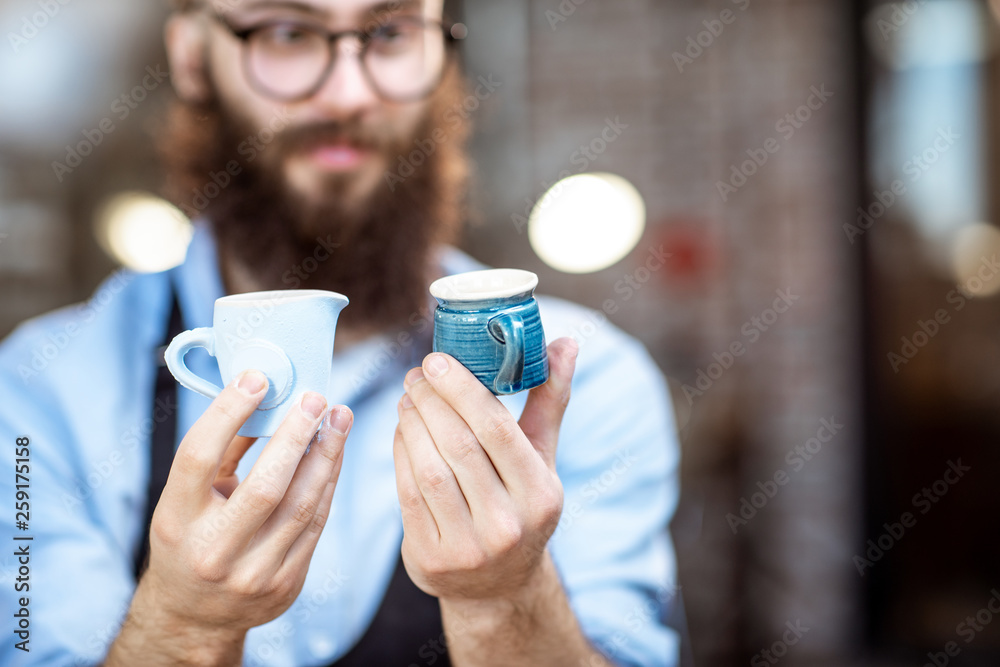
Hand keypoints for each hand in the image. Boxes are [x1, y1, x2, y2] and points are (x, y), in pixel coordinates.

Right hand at [136, 370, 352, 638]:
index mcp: (174, 522)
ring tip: (338, 418)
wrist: (194, 617)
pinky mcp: (285, 584)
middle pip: (265, 484)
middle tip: (316, 398)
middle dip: (297, 435)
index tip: (257, 379)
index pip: (198, 457)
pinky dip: (328, 483)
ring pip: (302, 504)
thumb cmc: (189, 540)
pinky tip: (335, 454)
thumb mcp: (186, 499)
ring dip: (326, 454)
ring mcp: (252, 574)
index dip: (229, 412)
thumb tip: (264, 400)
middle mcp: (212, 551)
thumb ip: (220, 453)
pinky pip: (317, 524)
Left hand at [393, 337, 578, 602]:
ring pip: (430, 468)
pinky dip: (400, 453)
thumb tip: (565, 342)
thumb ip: (550, 401)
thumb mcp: (542, 459)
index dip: (462, 390)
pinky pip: (408, 493)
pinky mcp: (431, 558)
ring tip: (408, 398)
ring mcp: (468, 546)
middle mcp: (508, 525)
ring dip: (411, 424)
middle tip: (417, 374)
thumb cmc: (521, 504)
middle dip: (432, 401)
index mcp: (540, 495)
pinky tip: (401, 430)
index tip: (438, 360)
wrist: (499, 586)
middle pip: (459, 446)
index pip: (498, 431)